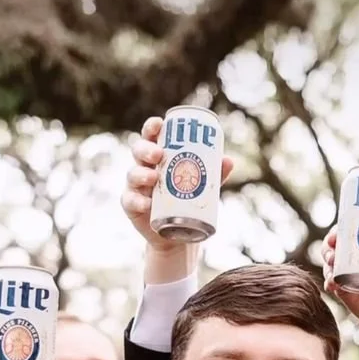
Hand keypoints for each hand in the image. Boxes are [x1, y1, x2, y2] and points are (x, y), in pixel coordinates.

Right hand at [121, 115, 234, 251]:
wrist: (178, 235)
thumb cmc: (188, 203)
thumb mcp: (202, 187)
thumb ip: (213, 174)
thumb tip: (228, 160)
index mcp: (159, 156)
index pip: (152, 136)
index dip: (152, 127)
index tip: (159, 124)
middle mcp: (144, 167)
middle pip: (138, 150)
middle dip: (146, 149)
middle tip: (159, 154)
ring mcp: (136, 186)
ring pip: (132, 173)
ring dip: (141, 174)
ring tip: (153, 178)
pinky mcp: (131, 205)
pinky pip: (130, 200)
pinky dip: (137, 200)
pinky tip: (146, 204)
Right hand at [322, 226, 358, 334]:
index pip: (354, 230)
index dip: (342, 226)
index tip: (339, 230)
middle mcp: (357, 258)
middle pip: (336, 245)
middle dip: (329, 244)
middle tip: (332, 248)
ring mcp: (349, 274)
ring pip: (330, 263)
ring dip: (327, 262)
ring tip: (332, 267)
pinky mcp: (344, 291)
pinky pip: (331, 283)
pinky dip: (329, 281)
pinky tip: (332, 284)